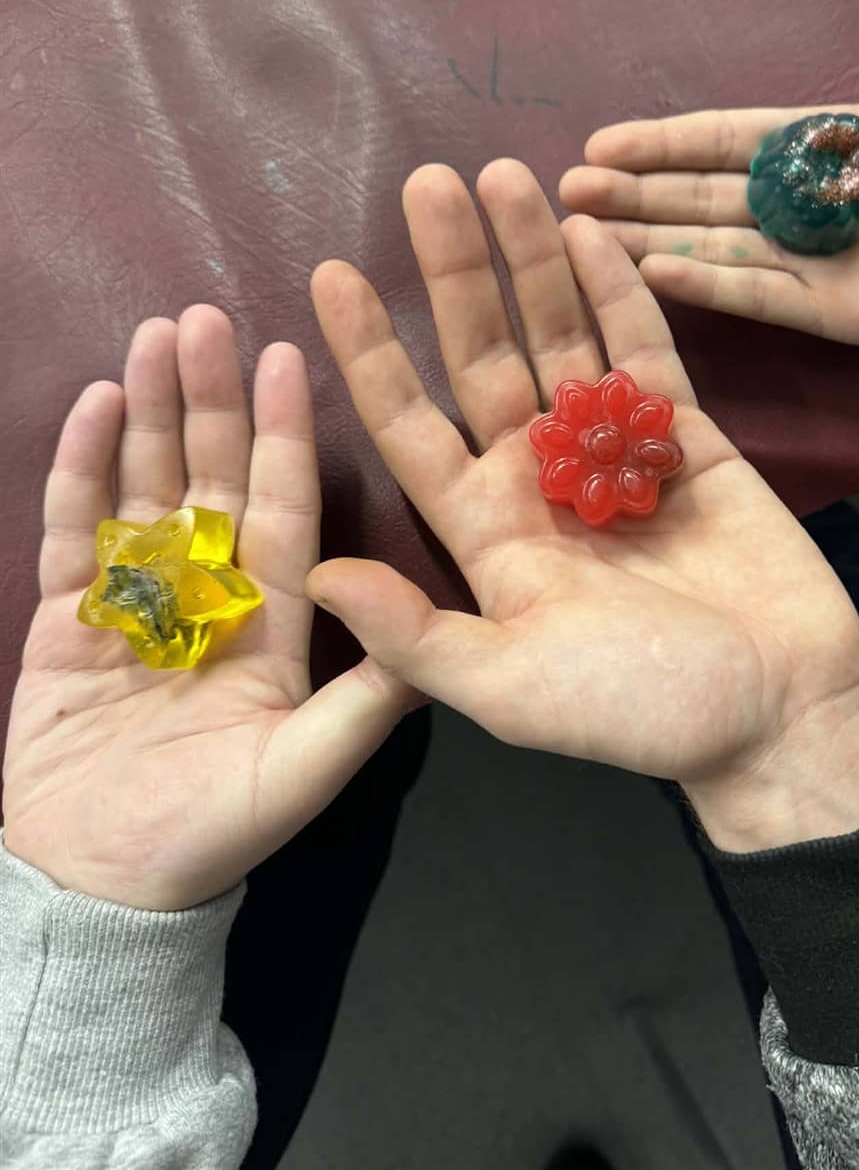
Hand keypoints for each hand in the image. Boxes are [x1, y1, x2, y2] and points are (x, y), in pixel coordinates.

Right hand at [2, 307, 409, 910]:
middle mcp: (208, 592)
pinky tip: (95, 404)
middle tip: (208, 317)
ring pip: (146, 483)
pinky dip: (80, 468)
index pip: (282, 504)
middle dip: (213, 398)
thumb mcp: (307, 765)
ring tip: (157, 337)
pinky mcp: (66, 616)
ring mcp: (134, 597)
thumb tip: (444, 628)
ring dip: (153, 412)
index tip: (287, 358)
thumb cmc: (213, 836)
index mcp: (271, 618)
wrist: (105, 887)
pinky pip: (75, 528)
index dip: (285, 432)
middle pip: (214, 475)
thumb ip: (367, 697)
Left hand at [309, 162, 858, 845]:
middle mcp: (538, 479)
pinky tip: (591, 230)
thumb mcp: (512, 686)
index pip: (410, 427)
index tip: (331, 275)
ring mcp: (614, 454)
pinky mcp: (689, 440)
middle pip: (481, 360)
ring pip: (561, 339)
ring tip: (505, 176)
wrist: (777, 718)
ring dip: (532, 262)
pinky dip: (621, 292)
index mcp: (486, 532)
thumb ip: (417, 634)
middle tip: (426, 184)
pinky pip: (646, 351)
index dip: (371, 353)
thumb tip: (321, 575)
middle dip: (454, 275)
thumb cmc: (639, 712)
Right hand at [560, 0, 858, 346]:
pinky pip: (761, 296)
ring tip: (586, 232)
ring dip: (651, 240)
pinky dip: (707, 284)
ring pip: (717, 249)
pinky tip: (653, 269)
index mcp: (830, 144)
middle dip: (635, 195)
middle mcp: (812, 207)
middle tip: (564, 190)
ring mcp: (821, 264)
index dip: (665, 142)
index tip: (602, 142)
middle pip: (704, 198)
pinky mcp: (839, 313)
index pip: (727, 141)